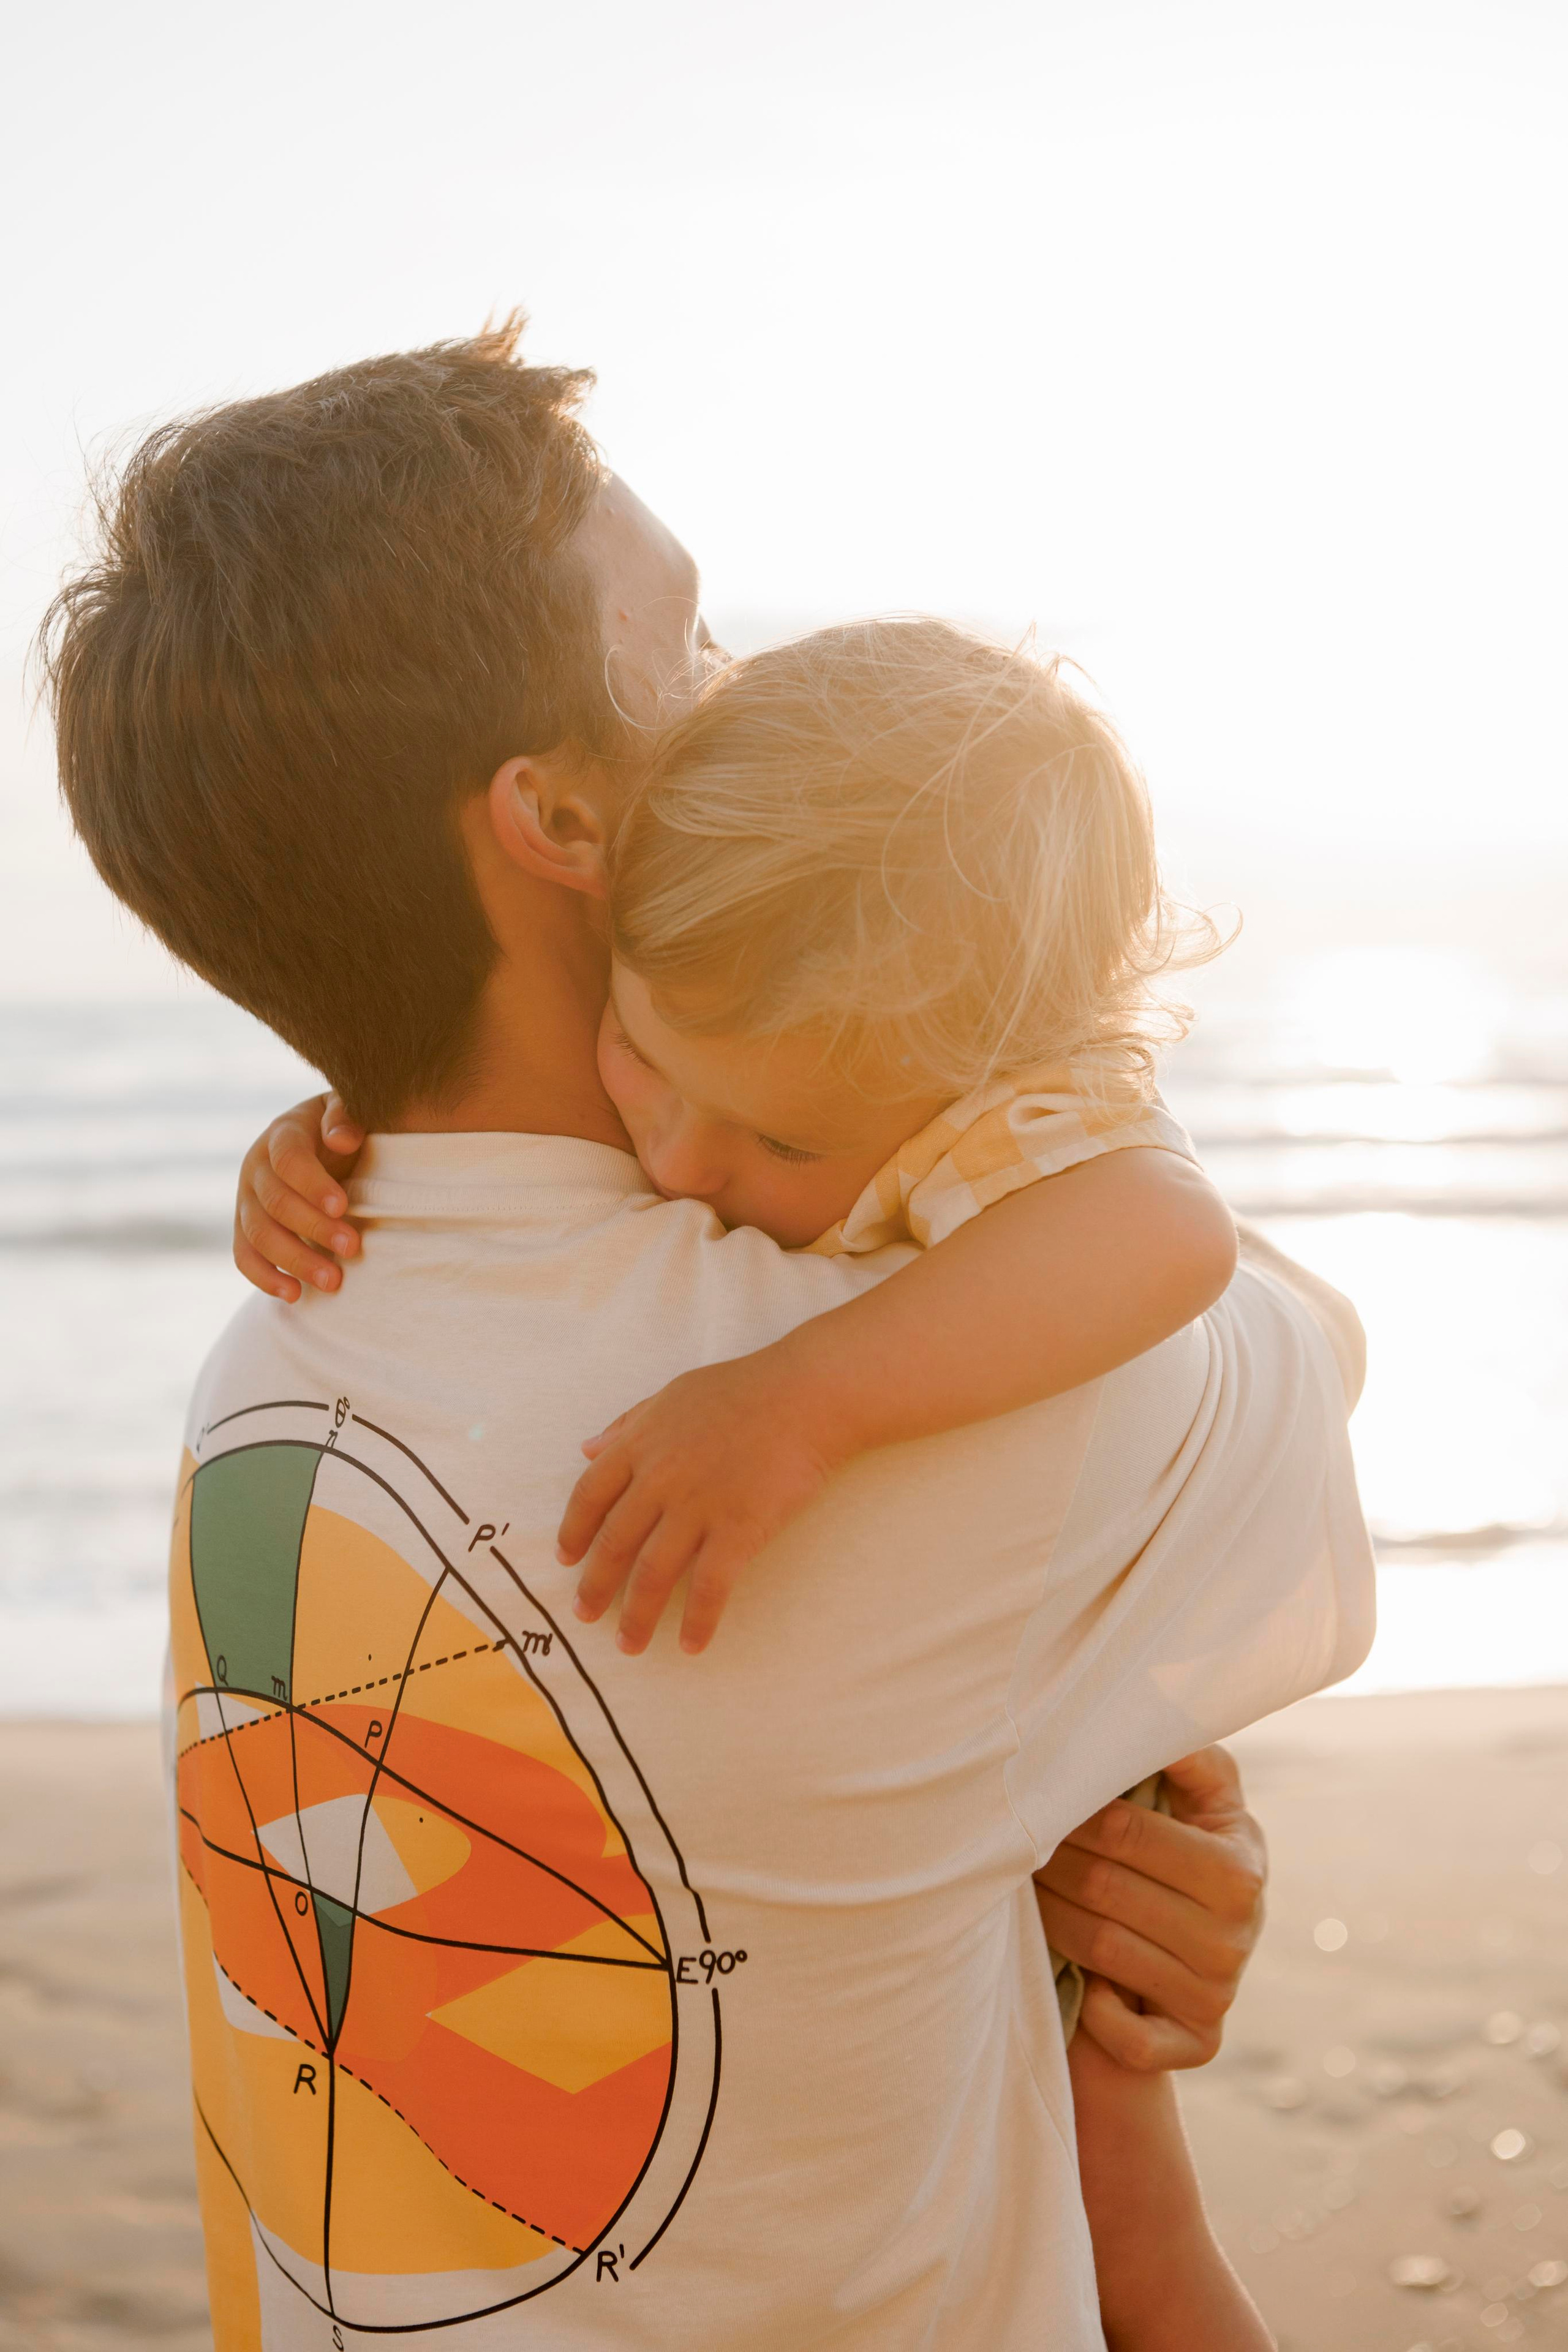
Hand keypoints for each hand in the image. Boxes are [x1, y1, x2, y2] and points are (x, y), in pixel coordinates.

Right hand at [232, 1093, 366, 1301]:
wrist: (319, 1142)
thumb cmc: (343, 1129)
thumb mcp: (347, 1113)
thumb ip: (346, 1118)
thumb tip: (341, 1139)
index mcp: (283, 1134)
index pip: (289, 1159)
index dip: (312, 1184)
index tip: (342, 1206)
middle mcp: (257, 1166)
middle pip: (275, 1202)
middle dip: (314, 1228)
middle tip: (352, 1247)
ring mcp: (246, 1199)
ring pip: (259, 1234)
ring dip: (295, 1260)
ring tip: (333, 1281)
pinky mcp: (244, 1228)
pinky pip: (244, 1256)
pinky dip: (264, 1278)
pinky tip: (294, 1295)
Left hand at [556, 1351, 844, 1655]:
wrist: (806, 1395)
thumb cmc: (744, 1390)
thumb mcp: (672, 1395)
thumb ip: (627, 1423)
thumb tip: (587, 1447)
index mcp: (640, 1444)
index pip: (589, 1495)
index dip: (573, 1531)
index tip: (566, 1558)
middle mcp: (660, 1478)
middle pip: (614, 1543)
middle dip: (595, 1586)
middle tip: (585, 1614)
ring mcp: (698, 1506)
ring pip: (653, 1573)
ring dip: (637, 1615)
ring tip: (630, 1645)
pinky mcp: (739, 1529)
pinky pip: (709, 1586)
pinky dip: (697, 1620)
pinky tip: (691, 1645)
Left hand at [1034, 1745, 1265, 2071]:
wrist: (1206, 1947)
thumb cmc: (1190, 1850)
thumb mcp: (1205, 1797)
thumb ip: (1186, 1753)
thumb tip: (1157, 1696)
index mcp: (1238, 1867)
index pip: (1126, 1832)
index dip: (1070, 1812)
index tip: (1036, 1796)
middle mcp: (1236, 1937)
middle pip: (1104, 1890)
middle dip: (1048, 1863)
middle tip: (1009, 1843)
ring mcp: (1217, 1996)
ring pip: (1103, 1952)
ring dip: (1049, 1920)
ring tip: (1024, 1890)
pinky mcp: (1200, 2046)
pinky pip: (1133, 2040)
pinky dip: (1098, 2014)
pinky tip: (1080, 1981)